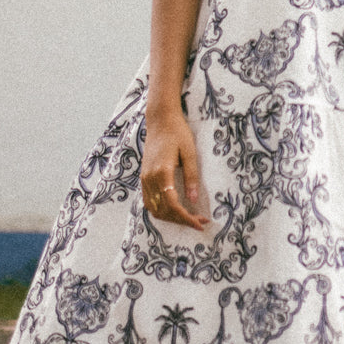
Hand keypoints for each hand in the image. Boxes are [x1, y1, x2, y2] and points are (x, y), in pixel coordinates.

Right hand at [140, 111, 207, 231]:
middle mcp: (150, 178)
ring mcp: (144, 179)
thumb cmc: (178, 133)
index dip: (186, 218)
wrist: (160, 120)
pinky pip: (149, 201)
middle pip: (163, 211)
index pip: (172, 205)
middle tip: (199, 222)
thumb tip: (194, 200)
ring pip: (154, 209)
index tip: (200, 223)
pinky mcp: (143, 177)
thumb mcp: (190, 153)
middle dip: (181, 220)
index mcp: (162, 172)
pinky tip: (175, 210)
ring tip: (189, 218)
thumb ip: (191, 177)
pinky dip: (161, 210)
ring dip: (171, 218)